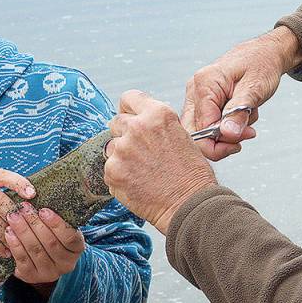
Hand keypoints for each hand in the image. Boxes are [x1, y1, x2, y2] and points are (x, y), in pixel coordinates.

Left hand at [4, 203, 85, 289]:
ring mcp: (49, 273)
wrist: (44, 260)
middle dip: (34, 223)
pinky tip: (9, 232)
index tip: (43, 210)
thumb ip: (57, 216)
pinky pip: (22, 259)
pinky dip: (15, 244)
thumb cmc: (53, 235)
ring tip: (13, 216)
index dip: (56, 223)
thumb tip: (41, 195)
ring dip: (22, 231)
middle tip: (23, 208)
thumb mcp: (61, 227)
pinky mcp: (32, 277)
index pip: (69, 237)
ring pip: (35, 250)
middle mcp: (66, 264)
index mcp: (77, 249)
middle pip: (50, 243)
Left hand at [105, 90, 216, 234]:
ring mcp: (122, 150)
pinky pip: (109, 170)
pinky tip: (138, 184)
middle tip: (140, 153)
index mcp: (157, 114)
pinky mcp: (113, 171)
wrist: (189, 205)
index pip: (129, 98)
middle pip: (116, 122)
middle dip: (124, 135)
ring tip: (142, 172)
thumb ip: (158, 126)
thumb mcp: (182, 136)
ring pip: (112, 148)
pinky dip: (120, 178)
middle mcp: (137, 127)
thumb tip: (144, 124)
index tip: (131, 118)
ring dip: (122, 158)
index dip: (130, 110)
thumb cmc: (192, 175)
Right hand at [182, 26, 301, 160]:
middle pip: (194, 133)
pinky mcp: (201, 102)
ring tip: (247, 116)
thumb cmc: (262, 65)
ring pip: (202, 132)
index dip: (222, 141)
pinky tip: (240, 114)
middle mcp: (194, 90)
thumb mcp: (255, 89)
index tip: (246, 136)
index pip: (201, 128)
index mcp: (204, 84)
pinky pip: (208, 125)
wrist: (265, 53)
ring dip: (227, 133)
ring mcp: (195, 96)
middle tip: (246, 133)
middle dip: (222, 141)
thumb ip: (239, 112)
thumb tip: (226, 134)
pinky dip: (226, 126)